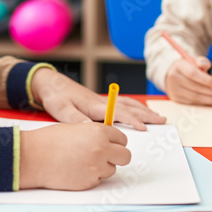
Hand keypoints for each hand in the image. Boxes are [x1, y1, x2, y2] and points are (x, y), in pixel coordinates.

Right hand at [18, 122, 130, 189]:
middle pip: (125, 156)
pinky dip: (91, 176)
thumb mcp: (76, 128)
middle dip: (117, 156)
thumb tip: (108, 141)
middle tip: (106, 156)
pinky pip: (98, 180)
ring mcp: (97, 167)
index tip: (111, 145)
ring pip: (112, 169)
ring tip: (82, 162)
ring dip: (102, 167)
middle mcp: (102, 149)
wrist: (34, 157)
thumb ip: (95, 134)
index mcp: (99, 132)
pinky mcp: (89, 182)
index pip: (122, 138)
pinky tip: (76, 170)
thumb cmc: (50, 140)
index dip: (116, 142)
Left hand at [30, 68, 165, 129]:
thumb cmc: (55, 97)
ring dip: (143, 110)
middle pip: (129, 107)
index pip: (119, 112)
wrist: (49, 82)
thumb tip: (90, 129)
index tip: (145, 128)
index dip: (133, 120)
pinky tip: (138, 110)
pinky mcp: (98, 101)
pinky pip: (122, 103)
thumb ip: (76, 120)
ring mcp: (101, 100)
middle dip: (146, 114)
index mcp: (95, 105)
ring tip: (157, 116)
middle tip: (163, 121)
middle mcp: (102, 101)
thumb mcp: (61, 110)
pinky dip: (134, 107)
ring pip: (128, 104)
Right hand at [164, 56, 211, 105]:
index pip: (193, 74)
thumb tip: (205, 65)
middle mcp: (174, 78)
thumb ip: (202, 62)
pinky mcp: (176, 99)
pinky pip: (193, 103)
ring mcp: (174, 90)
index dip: (206, 79)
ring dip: (211, 100)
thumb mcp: (194, 61)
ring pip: (195, 97)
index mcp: (178, 66)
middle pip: (195, 87)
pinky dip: (205, 104)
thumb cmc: (188, 67)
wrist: (173, 74)